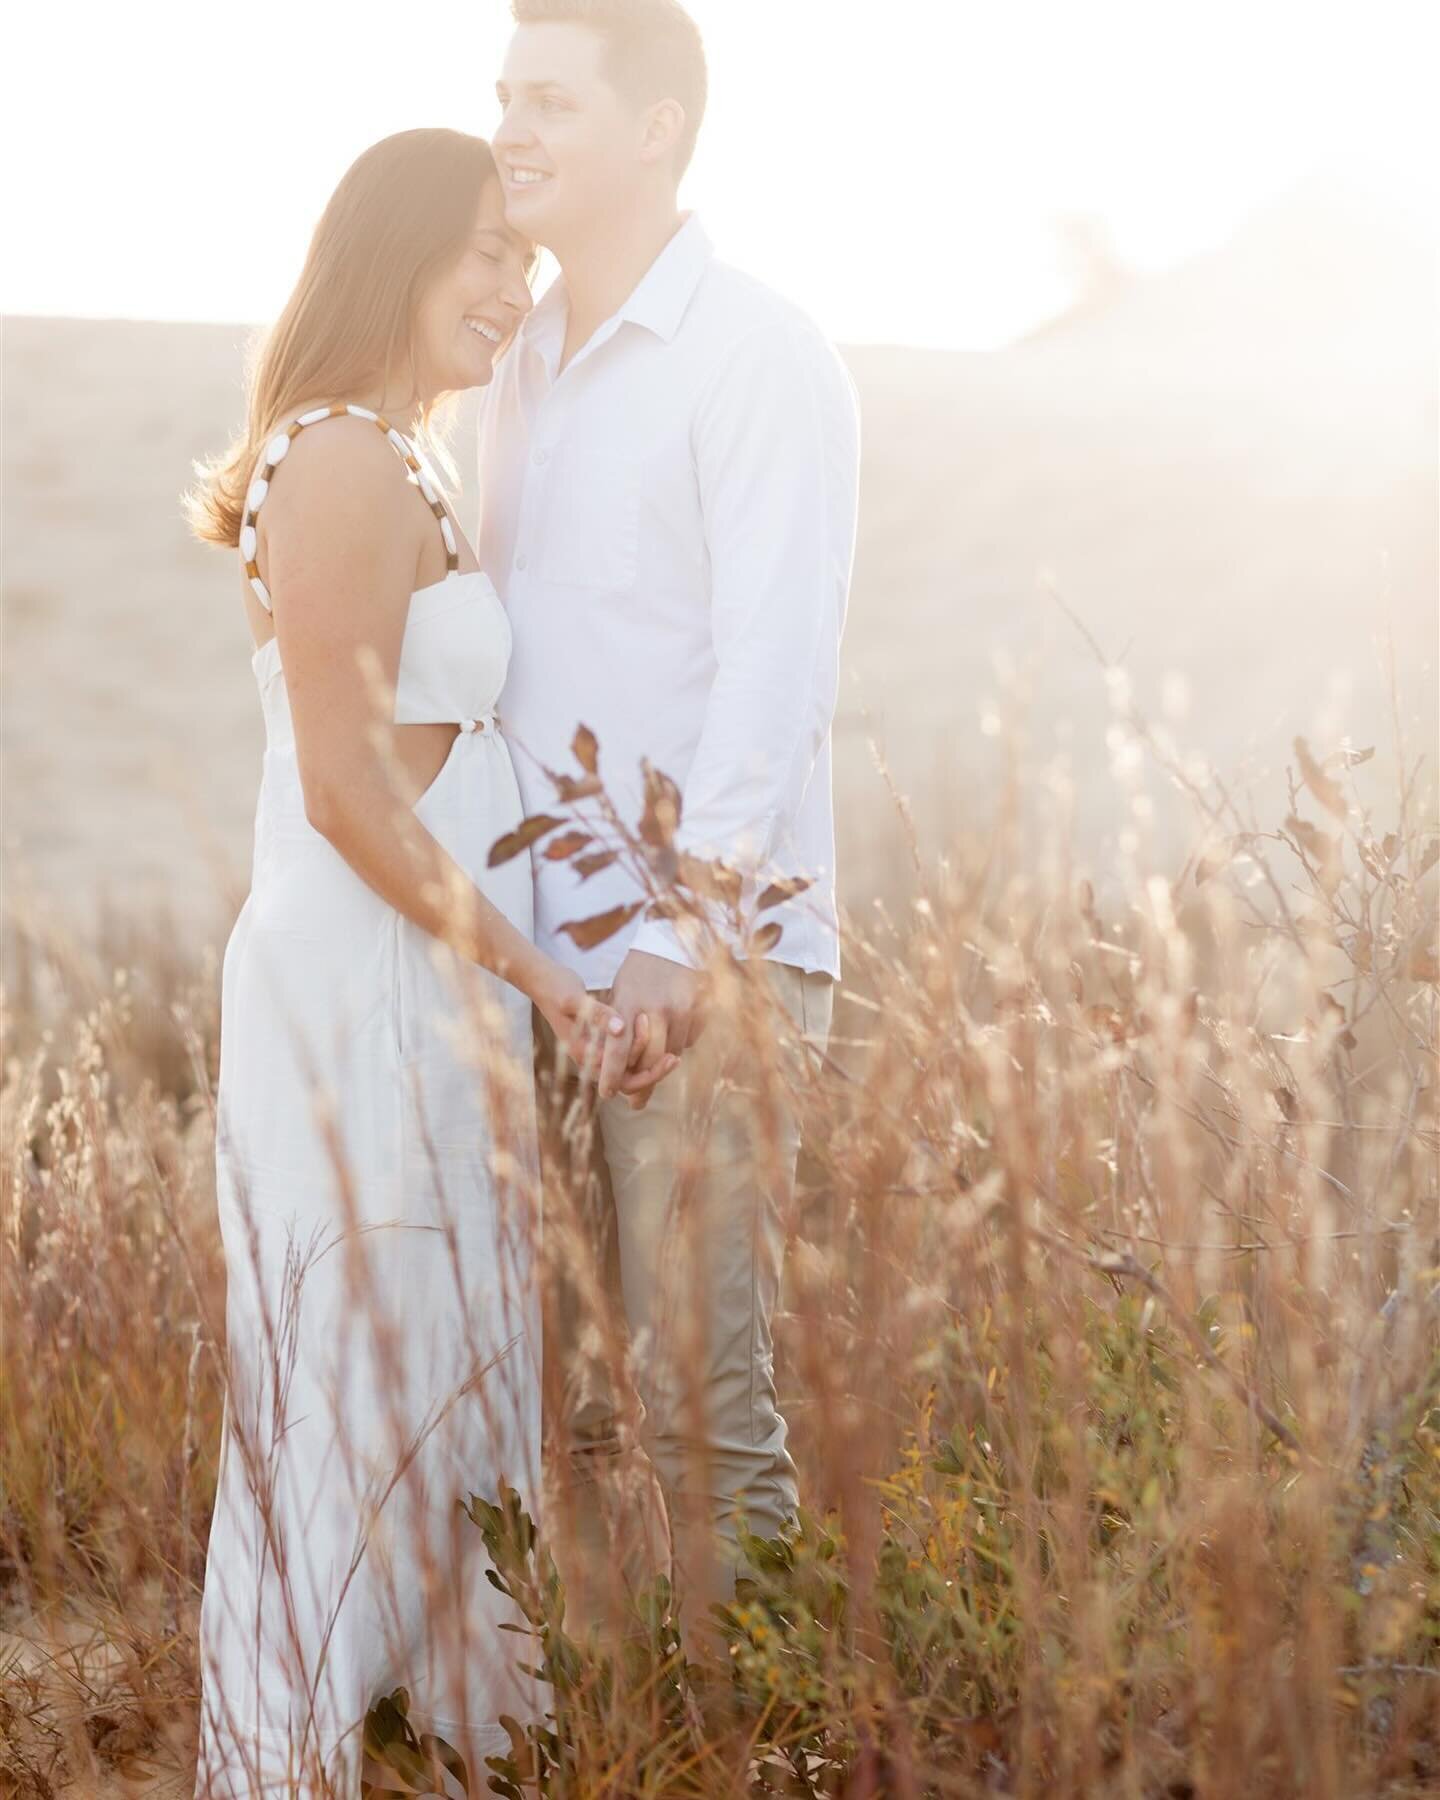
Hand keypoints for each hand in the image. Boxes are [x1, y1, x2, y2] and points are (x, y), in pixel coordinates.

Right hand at [531, 963, 678, 1094]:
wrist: (543, 980)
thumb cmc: (557, 988)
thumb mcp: (575, 999)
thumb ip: (597, 1014)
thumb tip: (620, 1028)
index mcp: (586, 1053)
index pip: (623, 1081)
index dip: (648, 1075)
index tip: (669, 1059)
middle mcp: (592, 1056)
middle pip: (628, 1080)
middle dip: (652, 1071)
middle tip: (675, 1058)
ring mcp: (596, 1048)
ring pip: (629, 1067)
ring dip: (648, 1060)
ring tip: (671, 1047)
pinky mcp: (602, 1036)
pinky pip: (626, 1052)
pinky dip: (642, 1048)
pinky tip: (659, 1035)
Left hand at [601, 950, 705, 1101]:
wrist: (671, 944)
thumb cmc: (638, 973)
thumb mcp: (619, 995)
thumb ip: (615, 1029)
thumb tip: (613, 1069)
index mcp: (629, 1003)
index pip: (618, 1047)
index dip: (611, 1073)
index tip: (606, 1093)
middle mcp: (656, 1009)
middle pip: (649, 1060)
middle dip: (641, 1081)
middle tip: (633, 1099)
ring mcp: (680, 1011)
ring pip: (671, 1056)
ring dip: (660, 1064)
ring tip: (652, 1058)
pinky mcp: (698, 1012)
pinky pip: (687, 1043)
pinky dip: (676, 1045)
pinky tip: (671, 1030)